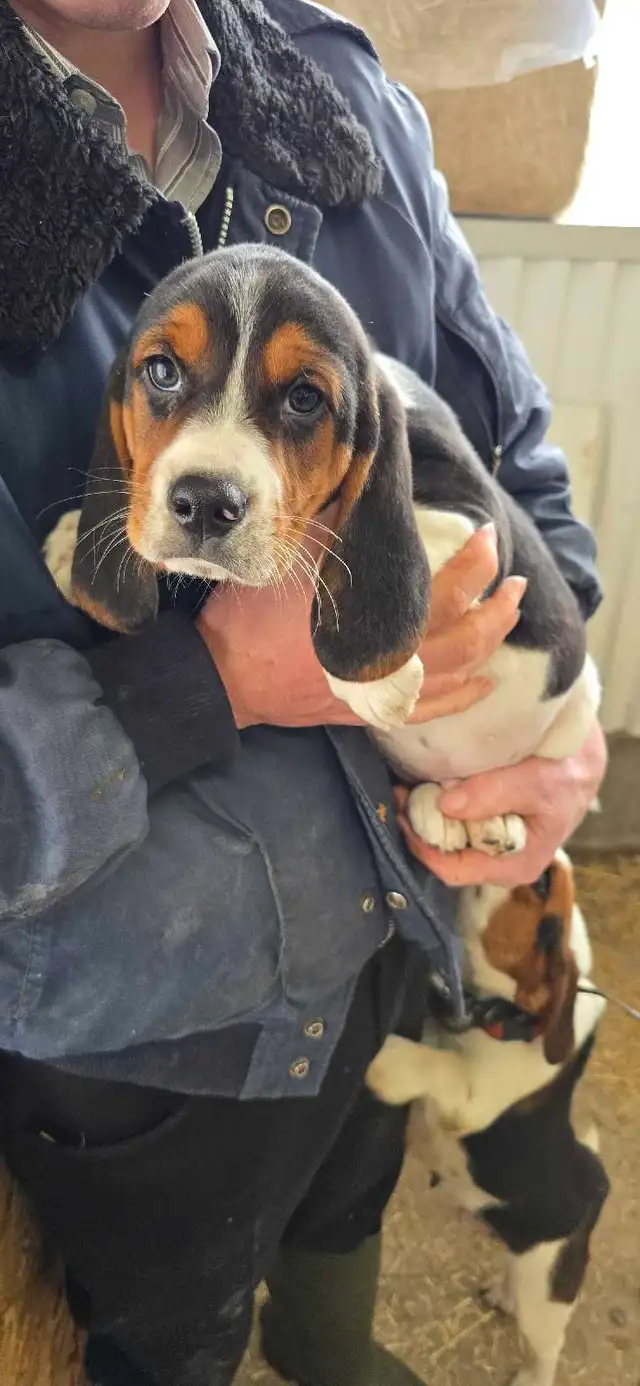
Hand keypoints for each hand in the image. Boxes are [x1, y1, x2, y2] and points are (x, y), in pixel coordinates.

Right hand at [197, 516, 524, 730]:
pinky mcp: (366, 712)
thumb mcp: (290, 559)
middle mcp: (389, 658)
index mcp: (374, 617)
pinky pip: (429, 711)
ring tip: (508, 614)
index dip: (475, 561)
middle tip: (512, 578)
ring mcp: (380, 690)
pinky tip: (484, 682)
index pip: (446, 589)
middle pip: (466, 635)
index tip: (487, 534)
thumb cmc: (250, 619)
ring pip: (458, 674)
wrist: (221, 678)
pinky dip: (463, 697)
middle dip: (496, 604)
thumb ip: (332, 526)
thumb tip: (362, 487)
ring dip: (490, 642)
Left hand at [394, 719, 606, 887]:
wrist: (581, 761)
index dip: (422, 845)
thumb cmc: (567, 776)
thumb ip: (494, 793)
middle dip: (419, 825)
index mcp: (513, 866)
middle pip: (444, 853)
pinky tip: (427, 780)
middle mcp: (496, 863)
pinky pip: (452, 820)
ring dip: (425, 811)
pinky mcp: (484, 825)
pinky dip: (437, 801)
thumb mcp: (539, 782)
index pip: (453, 870)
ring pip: (445, 836)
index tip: (402, 812)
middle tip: (399, 790)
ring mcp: (489, 846)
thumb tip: (446, 805)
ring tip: (407, 782)